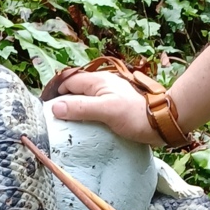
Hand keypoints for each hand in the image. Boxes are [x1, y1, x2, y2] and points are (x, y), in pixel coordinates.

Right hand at [48, 71, 162, 145]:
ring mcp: (110, 96)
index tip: (47, 111)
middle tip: (55, 121)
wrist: (162, 123)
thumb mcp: (105, 111)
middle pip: (76, 90)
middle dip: (65, 102)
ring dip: (76, 110)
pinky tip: (86, 128)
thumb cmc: (135, 115)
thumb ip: (80, 107)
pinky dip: (87, 116)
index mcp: (97, 81)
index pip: (69, 83)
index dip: (56, 94)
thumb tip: (55, 108)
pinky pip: (95, 109)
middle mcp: (102, 85)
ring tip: (68, 127)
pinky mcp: (116, 108)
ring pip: (85, 100)